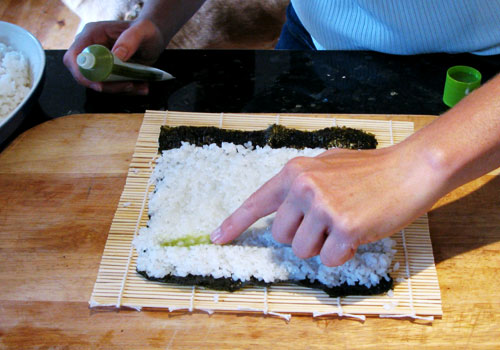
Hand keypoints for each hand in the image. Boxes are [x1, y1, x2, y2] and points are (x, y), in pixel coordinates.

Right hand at [63, 19, 165, 94]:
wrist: (154, 37)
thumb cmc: (146, 29)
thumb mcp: (142, 31)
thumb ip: (130, 40)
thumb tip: (116, 56)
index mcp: (92, 35)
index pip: (74, 57)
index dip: (81, 74)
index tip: (99, 85)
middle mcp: (92, 49)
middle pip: (86, 76)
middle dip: (107, 86)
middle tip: (128, 86)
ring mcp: (100, 63)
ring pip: (101, 84)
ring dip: (120, 90)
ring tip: (140, 86)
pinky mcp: (110, 73)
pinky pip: (113, 86)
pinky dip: (127, 90)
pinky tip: (142, 86)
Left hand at [211, 144, 444, 265]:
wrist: (409, 169)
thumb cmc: (369, 169)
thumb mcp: (326, 165)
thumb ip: (301, 183)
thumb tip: (284, 207)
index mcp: (294, 172)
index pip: (257, 203)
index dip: (235, 223)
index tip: (217, 238)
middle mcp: (303, 188)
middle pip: (282, 237)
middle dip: (301, 237)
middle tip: (327, 222)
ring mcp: (323, 208)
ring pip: (303, 251)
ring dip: (322, 246)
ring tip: (343, 225)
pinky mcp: (345, 228)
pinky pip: (328, 259)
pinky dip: (341, 254)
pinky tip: (357, 234)